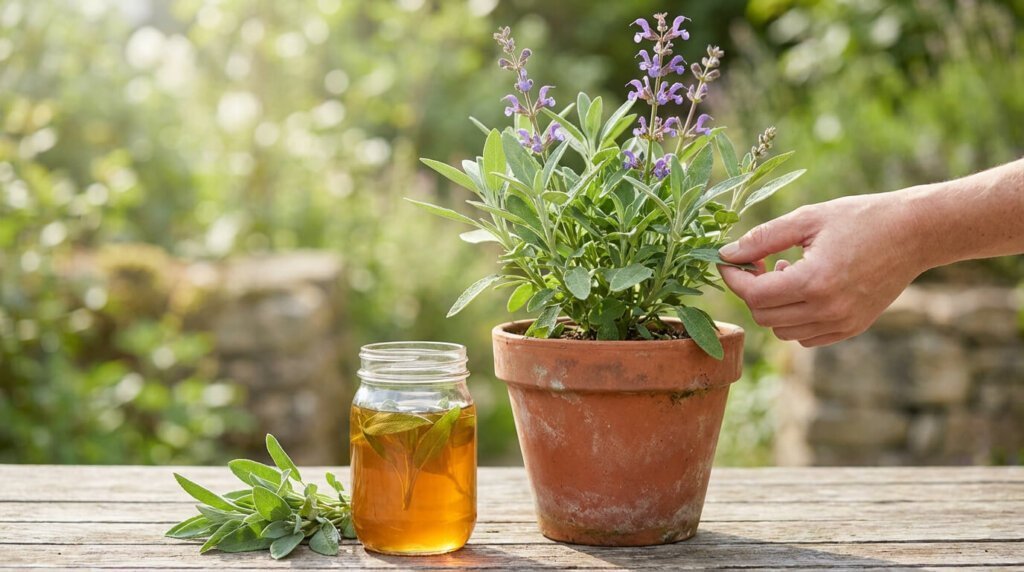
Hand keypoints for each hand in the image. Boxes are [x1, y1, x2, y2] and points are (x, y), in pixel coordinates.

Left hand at [717, 192, 925, 346]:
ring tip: (788, 272)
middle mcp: (828, 310)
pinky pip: (805, 337)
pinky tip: (804, 288)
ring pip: (782, 330)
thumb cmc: (861, 218)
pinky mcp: (852, 328)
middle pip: (764, 316)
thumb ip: (763, 238)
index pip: (755, 295)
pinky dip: (794, 318)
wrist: (915, 233)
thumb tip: (726, 254)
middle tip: (759, 263)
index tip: (728, 262)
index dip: (734, 279)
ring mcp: (842, 324)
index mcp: (815, 281)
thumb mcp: (807, 218)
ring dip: (773, 305)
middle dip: (752, 291)